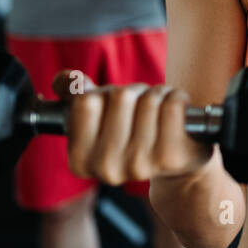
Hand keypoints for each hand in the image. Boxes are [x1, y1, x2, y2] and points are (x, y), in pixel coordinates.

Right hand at [52, 71, 212, 184]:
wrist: (177, 162)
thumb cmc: (132, 130)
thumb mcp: (97, 113)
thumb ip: (73, 92)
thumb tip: (68, 80)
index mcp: (79, 160)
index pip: (86, 101)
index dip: (104, 93)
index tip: (114, 107)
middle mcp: (106, 168)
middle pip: (121, 97)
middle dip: (135, 91)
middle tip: (142, 105)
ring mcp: (139, 166)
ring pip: (148, 101)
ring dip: (158, 94)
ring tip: (160, 108)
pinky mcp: (170, 158)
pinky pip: (172, 106)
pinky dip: (177, 97)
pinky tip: (178, 110)